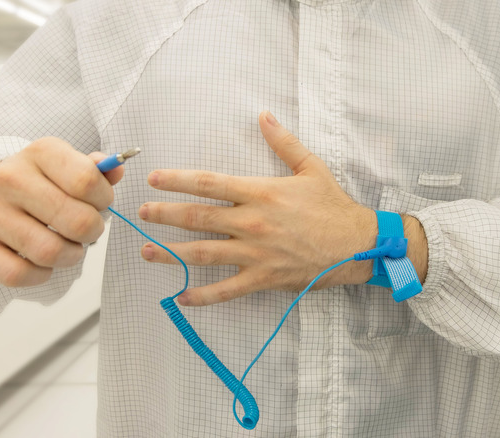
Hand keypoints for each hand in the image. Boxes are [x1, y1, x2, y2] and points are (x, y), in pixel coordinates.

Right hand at [0, 137, 122, 286]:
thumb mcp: (67, 164)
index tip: (100, 203)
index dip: (105, 199)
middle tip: (88, 230)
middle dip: (92, 231)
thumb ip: (97, 169)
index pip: (87, 181)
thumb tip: (116, 170)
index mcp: (39, 153)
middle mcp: (9, 178)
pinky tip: (43, 263)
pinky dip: (40, 275)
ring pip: (49, 251)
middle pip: (75, 220)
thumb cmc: (39, 182)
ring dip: (71, 256)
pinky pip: (18, 274)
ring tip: (69, 247)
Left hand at [139, 111, 377, 305]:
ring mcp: (255, 254)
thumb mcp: (311, 168)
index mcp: (260, 192)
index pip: (208, 183)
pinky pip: (226, 290)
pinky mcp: (263, 278)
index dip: (177, 180)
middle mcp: (251, 223)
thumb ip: (283, 142)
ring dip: (171, 253)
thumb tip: (263, 115)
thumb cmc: (333, 206)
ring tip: (147, 252)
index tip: (155, 179)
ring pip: (203, 253)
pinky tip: (182, 297)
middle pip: (197, 218)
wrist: (358, 245)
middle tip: (142, 215)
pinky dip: (202, 296)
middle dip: (164, 215)